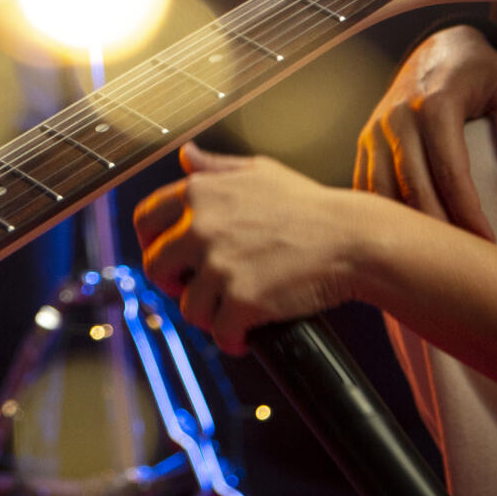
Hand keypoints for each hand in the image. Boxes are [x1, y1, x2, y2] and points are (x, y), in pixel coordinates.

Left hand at [133, 145, 369, 352]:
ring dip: (208, 315)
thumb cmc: (309, 206)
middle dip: (174, 284)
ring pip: (188, 306)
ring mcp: (219, 264)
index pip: (145, 219)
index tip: (168, 257)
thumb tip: (186, 156)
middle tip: (199, 290)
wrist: (351, 239)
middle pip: (156, 267)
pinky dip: (231, 339)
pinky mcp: (241, 299)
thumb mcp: (259, 171)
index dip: (151, 242)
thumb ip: (216, 167)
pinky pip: (219, 332)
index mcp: (200, 192)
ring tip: (230, 312)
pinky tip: (244, 334)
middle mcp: (201, 225)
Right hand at [354, 24, 496, 240]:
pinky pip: (366, 185)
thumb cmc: (478, 70)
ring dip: (406, 227)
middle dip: (438, 229)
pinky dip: (380, 215)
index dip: (467, 210)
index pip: (450, 169)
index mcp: (435, 104)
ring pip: (383, 191)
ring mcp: (376, 130)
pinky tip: (398, 240)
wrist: (436, 47)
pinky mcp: (365, 141)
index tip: (487, 241)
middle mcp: (399, 117)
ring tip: (430, 259)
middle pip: (413, 186)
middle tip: (461, 263)